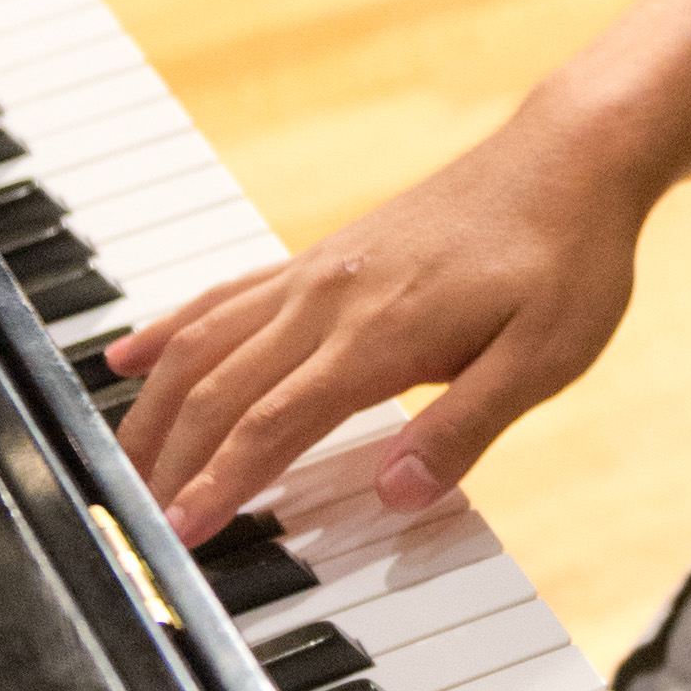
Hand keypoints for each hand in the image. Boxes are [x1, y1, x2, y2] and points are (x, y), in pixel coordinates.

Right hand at [109, 102, 649, 535]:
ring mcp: (318, 273)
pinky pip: (223, 295)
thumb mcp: (545, 358)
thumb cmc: (567, 257)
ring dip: (154, 408)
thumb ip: (465, 428)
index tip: (176, 535)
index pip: (272, 423)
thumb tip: (397, 495)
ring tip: (120, 466)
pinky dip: (168, 330)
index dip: (218, 484)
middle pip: (217, 388)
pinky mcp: (322, 257)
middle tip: (132, 526)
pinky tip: (128, 357)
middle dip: (166, 461)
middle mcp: (330, 299)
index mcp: (379, 334)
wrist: (570, 155)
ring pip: (203, 341)